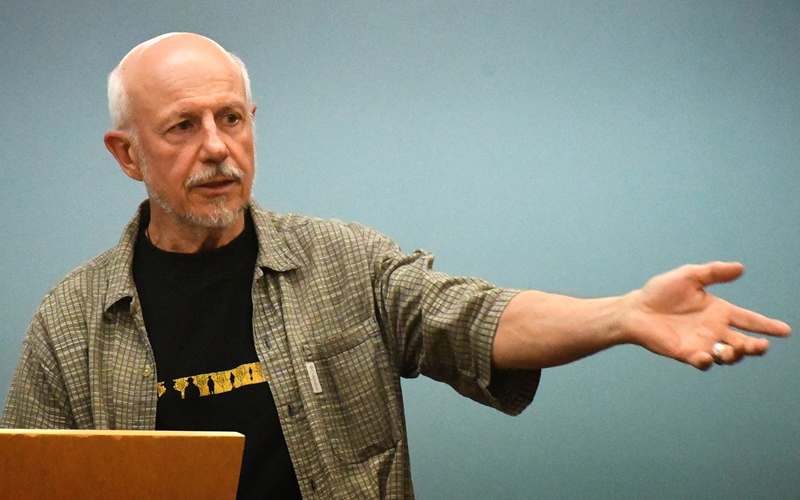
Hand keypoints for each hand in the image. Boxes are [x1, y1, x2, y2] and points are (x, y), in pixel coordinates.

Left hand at [621, 262, 790, 369]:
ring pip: (728, 355)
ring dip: (735, 354)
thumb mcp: (688, 276)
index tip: (785, 330)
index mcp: (719, 311)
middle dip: (756, 346)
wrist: (636, 309)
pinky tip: (705, 356)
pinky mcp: (686, 353)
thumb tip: (740, 268)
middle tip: (760, 345)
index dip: (767, 325)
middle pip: (744, 342)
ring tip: (733, 348)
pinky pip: (702, 362)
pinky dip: (707, 361)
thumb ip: (713, 272)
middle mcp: (714, 330)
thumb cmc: (661, 292)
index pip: (749, 319)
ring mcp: (702, 343)